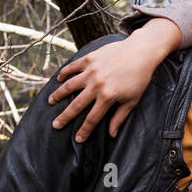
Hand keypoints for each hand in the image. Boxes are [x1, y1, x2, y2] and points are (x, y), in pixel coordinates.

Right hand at [50, 18, 181, 141]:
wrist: (141, 52)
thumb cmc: (139, 78)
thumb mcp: (132, 100)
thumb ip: (119, 118)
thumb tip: (112, 135)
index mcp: (108, 97)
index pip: (92, 119)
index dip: (84, 131)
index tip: (77, 139)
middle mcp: (97, 85)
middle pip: (76, 105)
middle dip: (65, 117)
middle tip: (55, 125)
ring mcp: (91, 71)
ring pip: (69, 85)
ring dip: (58, 94)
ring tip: (50, 101)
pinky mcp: (90, 58)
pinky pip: (73, 67)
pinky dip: (64, 73)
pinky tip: (58, 79)